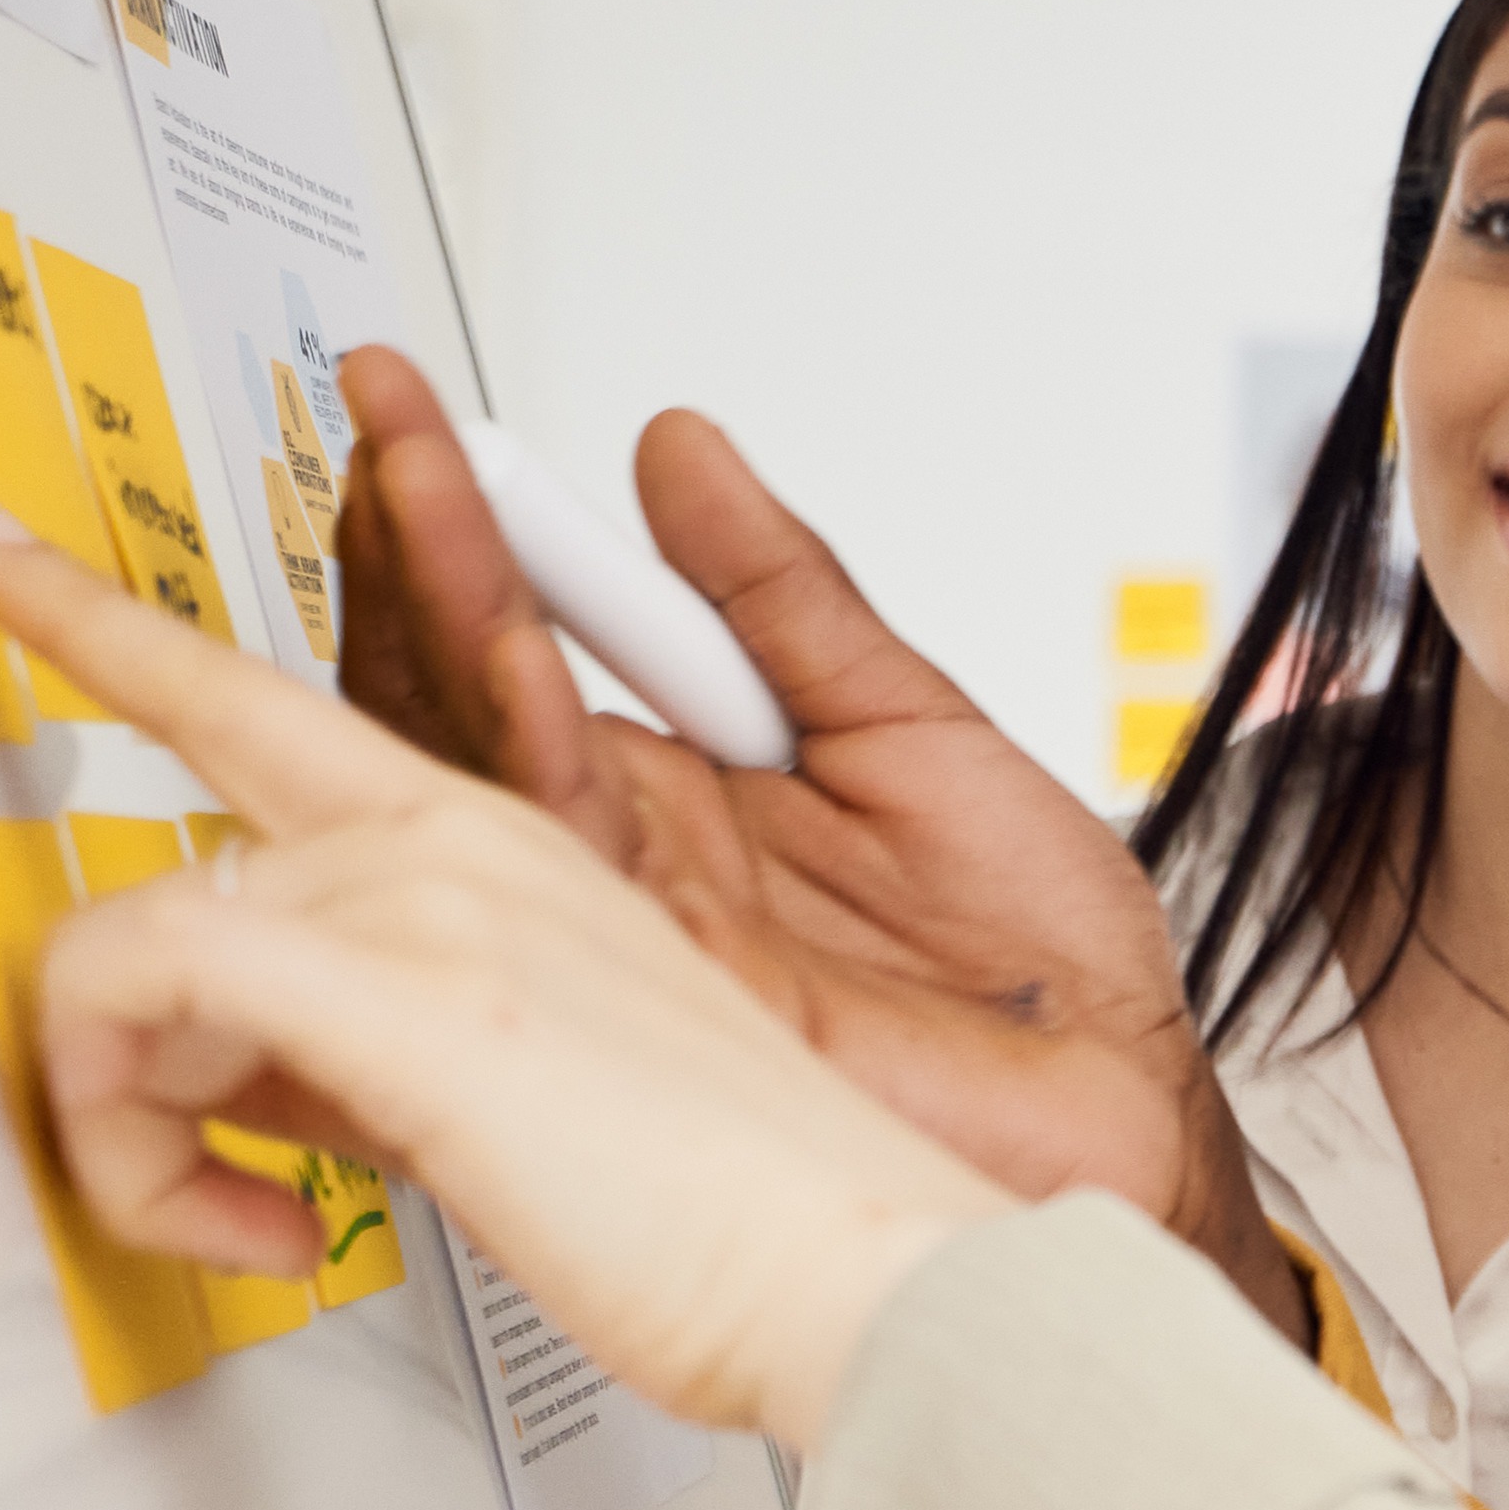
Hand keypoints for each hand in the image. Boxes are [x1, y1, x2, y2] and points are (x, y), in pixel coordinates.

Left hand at [0, 491, 1003, 1449]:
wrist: (865, 1275)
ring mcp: (448, 895)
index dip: (133, 613)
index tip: (10, 545)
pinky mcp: (409, 980)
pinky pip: (143, 980)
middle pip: (214, 723)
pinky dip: (127, 1123)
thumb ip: (369, 1048)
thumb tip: (243, 1084)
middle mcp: (480, 840)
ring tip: (217, 1200)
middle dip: (73, 627)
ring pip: (150, 915)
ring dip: (127, 1087)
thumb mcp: (514, 1105)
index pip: (299, 694)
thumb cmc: (741, 1220)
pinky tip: (222, 1211)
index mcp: (526, 852)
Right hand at [328, 352, 1291, 1324]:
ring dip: (443, 606)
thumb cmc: (1040, 967)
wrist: (1125, 1109)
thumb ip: (785, 594)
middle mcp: (626, 853)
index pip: (520, 633)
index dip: (465, 517)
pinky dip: (530, 737)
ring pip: (472, 756)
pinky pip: (558, 856)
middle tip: (383, 412)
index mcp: (677, 788)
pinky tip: (515, 643)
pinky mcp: (658, 988)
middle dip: (414, 540)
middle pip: (459, 687)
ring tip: (412, 475)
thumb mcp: (910, 722)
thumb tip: (679, 450)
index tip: (416, 400)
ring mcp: (626, 920)